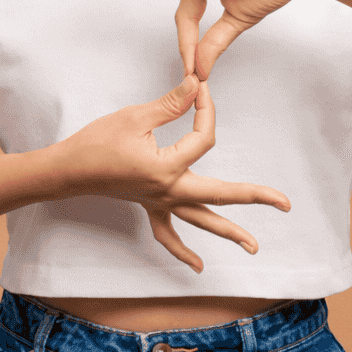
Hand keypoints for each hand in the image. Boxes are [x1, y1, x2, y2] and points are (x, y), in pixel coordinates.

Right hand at [56, 73, 290, 271]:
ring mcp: (159, 203)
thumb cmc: (97, 141)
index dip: (206, 110)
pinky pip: (168, 234)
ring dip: (228, 233)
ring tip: (254, 246)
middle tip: (285, 203)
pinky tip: (199, 267)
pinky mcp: (148, 206)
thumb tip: (197, 84)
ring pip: (200, 220)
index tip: (200, 89)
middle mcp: (167, 191)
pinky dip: (183, 251)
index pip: (202, 138)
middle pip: (220, 195)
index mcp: (166, 168)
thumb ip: (171, 103)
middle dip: (254, 197)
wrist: (67, 170)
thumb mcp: (135, 116)